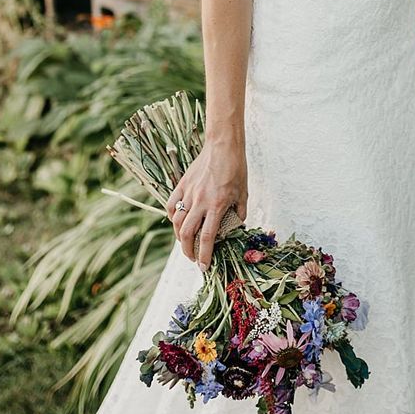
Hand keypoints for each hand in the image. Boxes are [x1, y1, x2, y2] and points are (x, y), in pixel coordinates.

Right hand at [165, 137, 247, 270]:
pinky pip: (171, 204)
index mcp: (218, 205)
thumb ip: (239, 212)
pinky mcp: (181, 184)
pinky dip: (171, 217)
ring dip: (179, 237)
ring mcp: (189, 192)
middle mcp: (201, 201)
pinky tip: (176, 222)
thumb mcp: (243, 193)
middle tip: (193, 258)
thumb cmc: (236, 168)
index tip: (204, 267)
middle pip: (187, 234)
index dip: (205, 255)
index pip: (208, 237)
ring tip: (185, 243)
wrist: (223, 146)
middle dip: (188, 251)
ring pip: (176, 221)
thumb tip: (236, 226)